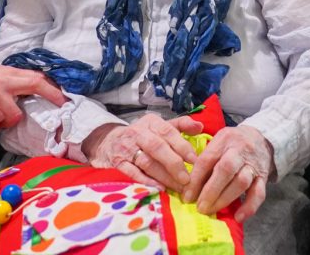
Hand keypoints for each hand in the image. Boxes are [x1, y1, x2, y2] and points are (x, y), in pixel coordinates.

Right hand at [0, 64, 64, 132]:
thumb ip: (9, 82)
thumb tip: (28, 91)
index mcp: (8, 72)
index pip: (36, 77)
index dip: (52, 88)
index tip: (65, 98)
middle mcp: (3, 79)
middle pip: (34, 84)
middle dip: (51, 97)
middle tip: (59, 110)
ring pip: (14, 113)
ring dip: (10, 122)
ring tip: (1, 122)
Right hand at [84, 113, 201, 191]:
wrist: (109, 141)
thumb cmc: (142, 136)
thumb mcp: (159, 126)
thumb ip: (180, 126)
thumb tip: (200, 127)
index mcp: (151, 122)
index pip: (168, 131)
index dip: (182, 146)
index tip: (195, 161)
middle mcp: (138, 133)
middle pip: (157, 147)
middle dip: (174, 164)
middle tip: (188, 179)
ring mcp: (126, 148)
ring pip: (146, 162)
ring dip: (164, 176)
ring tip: (178, 188)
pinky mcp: (118, 162)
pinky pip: (132, 173)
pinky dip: (146, 181)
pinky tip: (160, 188)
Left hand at [184, 124, 274, 221]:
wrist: (261, 138)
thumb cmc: (232, 143)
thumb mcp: (218, 142)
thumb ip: (205, 159)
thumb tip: (188, 186)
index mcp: (224, 139)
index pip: (207, 159)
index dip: (196, 179)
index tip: (187, 197)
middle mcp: (240, 149)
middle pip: (225, 169)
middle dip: (210, 191)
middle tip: (200, 207)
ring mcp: (253, 164)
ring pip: (241, 182)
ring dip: (224, 199)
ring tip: (211, 210)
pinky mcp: (264, 177)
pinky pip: (259, 193)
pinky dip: (249, 207)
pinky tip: (238, 217)